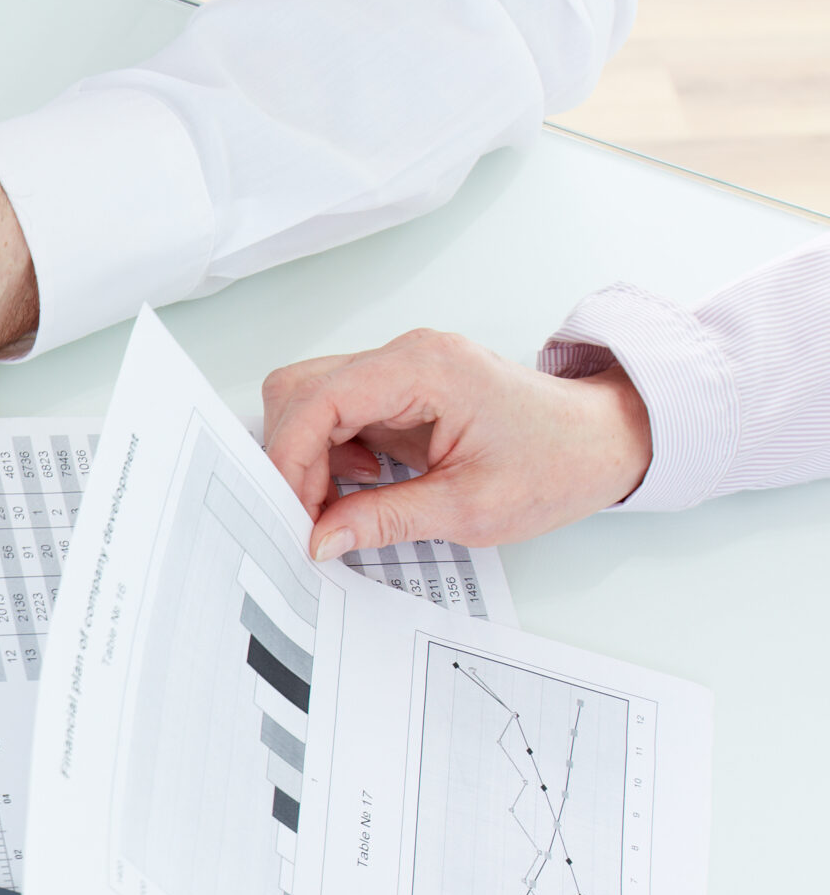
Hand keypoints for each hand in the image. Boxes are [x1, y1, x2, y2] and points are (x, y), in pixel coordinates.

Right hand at [261, 329, 652, 559]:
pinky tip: (361, 487)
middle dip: (291, 457)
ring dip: (309, 457)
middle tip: (305, 515)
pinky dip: (331, 455)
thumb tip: (320, 537)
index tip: (289, 512)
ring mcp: (402, 371)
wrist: (605, 441)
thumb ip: (386, 520)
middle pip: (300, 390)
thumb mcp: (471, 509)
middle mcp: (407, 357)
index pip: (318, 399)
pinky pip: (338, 414)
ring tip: (336, 507)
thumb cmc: (557, 463)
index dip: (290, 458)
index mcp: (426, 370)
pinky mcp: (402, 391)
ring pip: (311, 401)